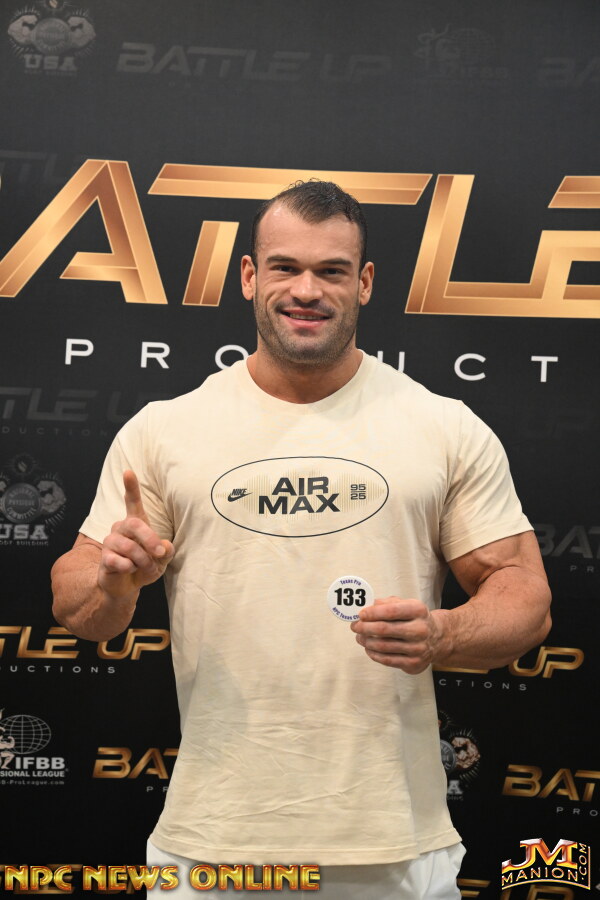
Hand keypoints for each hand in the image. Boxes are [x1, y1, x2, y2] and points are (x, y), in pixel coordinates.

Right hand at [98, 470, 173, 601]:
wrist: (128, 587)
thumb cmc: (145, 566)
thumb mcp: (162, 559)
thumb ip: (166, 551)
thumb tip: (165, 546)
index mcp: (135, 523)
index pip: (132, 502)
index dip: (130, 487)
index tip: (128, 471)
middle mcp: (120, 528)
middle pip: (134, 524)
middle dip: (150, 539)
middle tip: (159, 553)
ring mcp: (110, 542)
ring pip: (129, 547)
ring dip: (143, 560)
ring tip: (147, 567)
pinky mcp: (105, 558)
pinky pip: (120, 561)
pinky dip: (131, 568)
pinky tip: (130, 570)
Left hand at [350, 597, 447, 673]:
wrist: (437, 639)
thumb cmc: (415, 619)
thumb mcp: (406, 604)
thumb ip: (387, 603)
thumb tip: (368, 606)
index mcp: (418, 610)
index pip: (391, 611)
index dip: (372, 613)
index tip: (360, 614)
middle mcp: (420, 629)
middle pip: (384, 629)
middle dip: (364, 627)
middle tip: (355, 626)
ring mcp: (418, 648)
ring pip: (383, 646)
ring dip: (366, 641)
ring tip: (359, 637)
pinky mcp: (414, 663)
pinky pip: (387, 660)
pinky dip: (374, 654)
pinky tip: (368, 648)